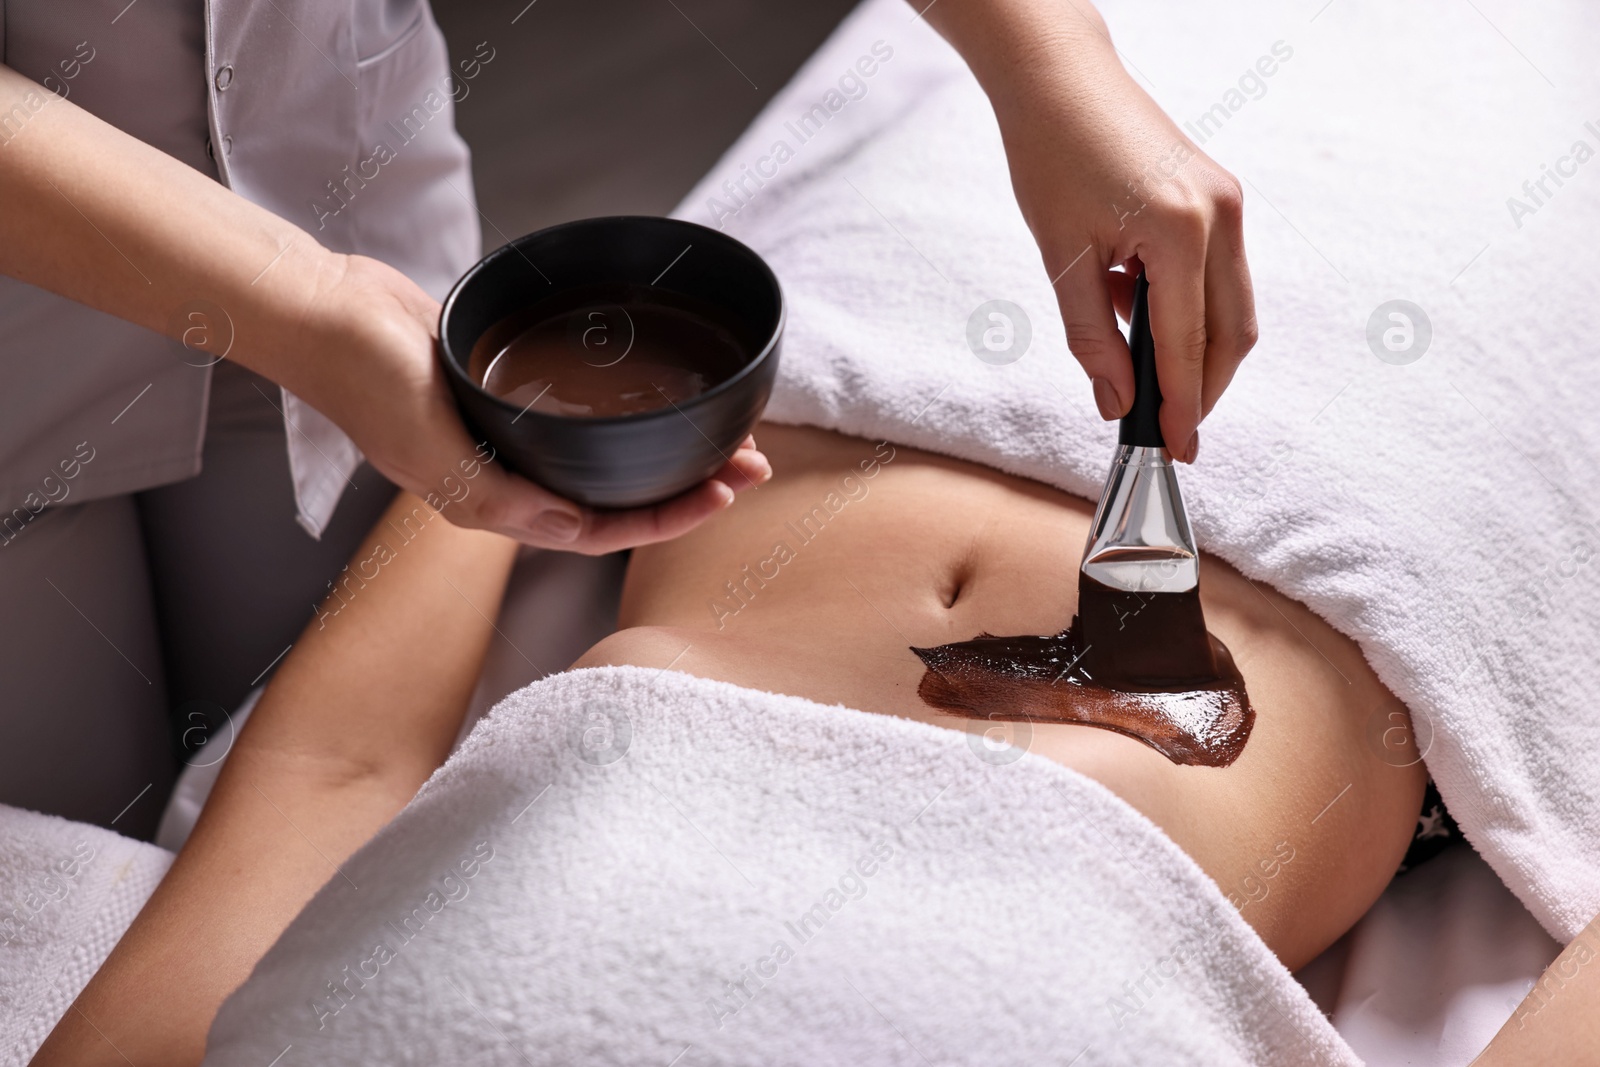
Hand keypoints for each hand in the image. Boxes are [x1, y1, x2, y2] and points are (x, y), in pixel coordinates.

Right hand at [285, 254, 770, 551]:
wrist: (327, 313)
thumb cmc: (366, 381)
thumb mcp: (431, 449)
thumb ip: (498, 497)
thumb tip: (574, 530)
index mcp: (496, 504)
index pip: (604, 529)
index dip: (671, 518)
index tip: (726, 492)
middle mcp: (510, 475)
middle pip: (618, 495)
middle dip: (689, 487)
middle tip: (752, 463)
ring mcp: (510, 435)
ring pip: (608, 457)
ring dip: (668, 451)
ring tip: (726, 434)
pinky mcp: (509, 391)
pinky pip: (581, 414)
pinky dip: (627, 413)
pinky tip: (659, 398)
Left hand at [923, 1, 1257, 462]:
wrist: (1060, 80)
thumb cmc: (1050, 156)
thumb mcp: (1062, 257)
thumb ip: (1092, 337)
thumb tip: (1117, 402)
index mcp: (1178, 230)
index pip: (1187, 344)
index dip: (1183, 405)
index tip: (1177, 450)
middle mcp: (1219, 215)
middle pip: (1232, 333)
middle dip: (1205, 389)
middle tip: (1173, 432)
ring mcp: (1227, 202)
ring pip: (1232, 307)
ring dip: (1200, 353)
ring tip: (1154, 386)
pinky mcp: (1220, 196)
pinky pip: (1219, 275)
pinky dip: (1191, 312)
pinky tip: (1145, 325)